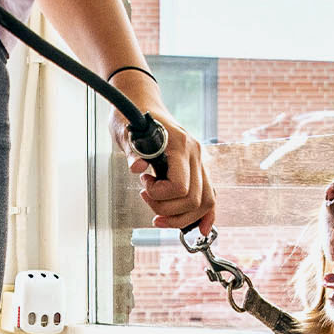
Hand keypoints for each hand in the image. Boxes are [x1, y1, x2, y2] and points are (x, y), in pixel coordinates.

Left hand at [110, 71, 215, 233]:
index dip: (160, 195)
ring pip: (204, 202)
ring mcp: (199, 161)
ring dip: (181, 217)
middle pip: (193, 199)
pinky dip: (206, 215)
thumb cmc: (132, 117)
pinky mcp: (197, 168)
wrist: (140, 105)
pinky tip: (202, 229)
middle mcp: (195, 154)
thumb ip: (132, 152)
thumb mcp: (125, 134)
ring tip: (158, 211)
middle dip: (168, 210)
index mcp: (179, 145)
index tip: (144, 185)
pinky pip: (209, 195)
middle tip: (147, 199)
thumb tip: (138, 167)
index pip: (180, 186)